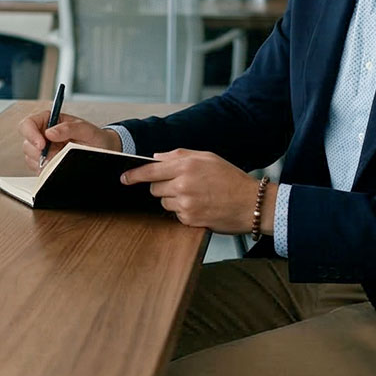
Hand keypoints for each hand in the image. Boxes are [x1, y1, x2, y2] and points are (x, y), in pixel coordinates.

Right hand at [18, 110, 117, 172]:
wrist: (103, 152)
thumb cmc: (95, 137)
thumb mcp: (86, 129)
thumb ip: (68, 128)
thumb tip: (49, 132)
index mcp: (48, 120)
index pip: (28, 124)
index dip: (31, 134)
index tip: (42, 145)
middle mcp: (43, 134)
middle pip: (27, 143)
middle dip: (39, 152)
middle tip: (56, 156)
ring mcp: (43, 150)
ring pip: (30, 158)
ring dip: (44, 161)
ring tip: (62, 159)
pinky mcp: (45, 163)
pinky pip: (37, 168)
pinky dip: (46, 169)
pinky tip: (59, 165)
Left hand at [119, 149, 259, 230]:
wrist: (252, 203)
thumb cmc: (231, 179)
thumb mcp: (207, 157)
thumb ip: (179, 155)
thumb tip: (156, 157)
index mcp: (186, 166)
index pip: (150, 171)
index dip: (134, 175)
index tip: (124, 178)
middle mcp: (183, 185)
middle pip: (154, 188)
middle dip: (162, 187)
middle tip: (182, 185)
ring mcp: (186, 204)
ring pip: (164, 203)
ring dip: (173, 200)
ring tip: (195, 195)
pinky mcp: (190, 220)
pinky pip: (176, 215)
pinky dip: (184, 211)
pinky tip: (200, 206)